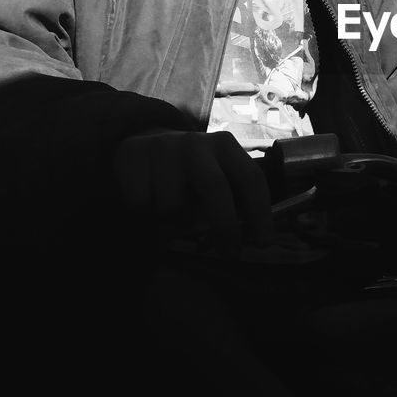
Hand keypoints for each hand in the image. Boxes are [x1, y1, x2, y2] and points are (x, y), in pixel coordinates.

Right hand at [111, 129, 274, 256]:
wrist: (146, 143)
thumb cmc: (191, 171)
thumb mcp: (216, 173)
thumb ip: (233, 198)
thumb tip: (251, 240)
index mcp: (224, 145)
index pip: (250, 178)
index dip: (260, 213)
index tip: (264, 243)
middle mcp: (196, 142)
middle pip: (215, 188)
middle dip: (225, 227)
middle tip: (229, 253)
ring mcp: (163, 147)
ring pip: (173, 206)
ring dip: (176, 223)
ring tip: (176, 217)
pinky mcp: (132, 154)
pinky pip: (141, 204)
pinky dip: (146, 215)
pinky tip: (151, 203)